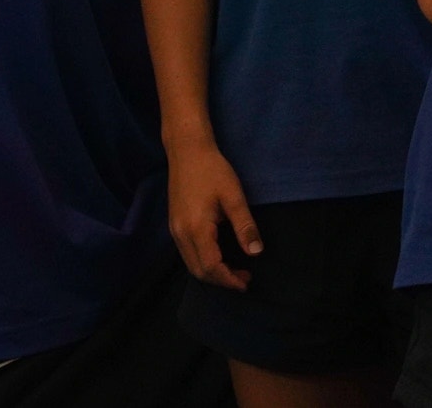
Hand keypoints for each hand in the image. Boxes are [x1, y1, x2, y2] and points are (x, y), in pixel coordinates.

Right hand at [166, 136, 259, 290]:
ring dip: (212, 272)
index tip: (247, 282)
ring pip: (191, 264)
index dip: (229, 279)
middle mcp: (181, 234)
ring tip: (235, 270)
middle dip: (222, 280)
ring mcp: (175, 230)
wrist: (186, 150)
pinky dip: (203, 262)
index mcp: (196, 228)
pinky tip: (219, 255)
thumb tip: (256, 253)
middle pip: (199, 271)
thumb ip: (245, 226)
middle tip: (244, 278)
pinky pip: (187, 253)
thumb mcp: (233, 195)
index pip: (211, 267)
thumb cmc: (212, 169)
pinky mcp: (174, 225)